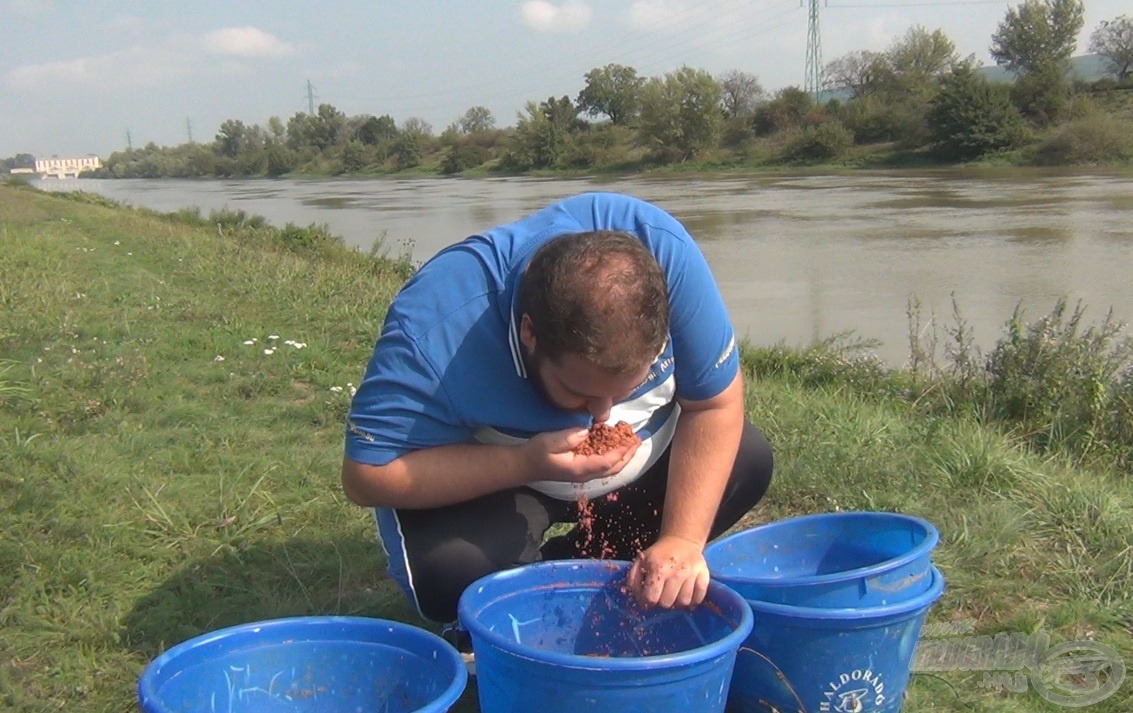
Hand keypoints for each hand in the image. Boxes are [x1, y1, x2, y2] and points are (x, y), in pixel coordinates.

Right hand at [523, 427, 639, 483]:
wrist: (526, 464)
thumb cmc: (537, 453)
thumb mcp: (549, 442)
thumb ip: (568, 437)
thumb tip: (586, 432)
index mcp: (579, 469)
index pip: (606, 463)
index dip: (620, 452)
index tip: (630, 439)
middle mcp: (586, 474)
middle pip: (614, 468)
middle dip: (628, 454)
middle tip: (637, 439)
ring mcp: (585, 473)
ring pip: (611, 468)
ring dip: (623, 455)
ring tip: (632, 440)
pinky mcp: (583, 468)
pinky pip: (604, 464)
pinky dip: (615, 455)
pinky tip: (616, 443)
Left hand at [626, 536, 709, 608]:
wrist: (681, 540)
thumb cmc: (658, 555)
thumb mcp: (640, 562)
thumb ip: (633, 582)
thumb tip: (638, 601)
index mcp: (658, 568)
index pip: (651, 599)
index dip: (647, 602)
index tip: (648, 598)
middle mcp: (676, 571)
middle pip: (667, 603)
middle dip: (662, 601)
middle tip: (662, 594)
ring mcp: (692, 573)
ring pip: (683, 602)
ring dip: (677, 602)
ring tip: (674, 594)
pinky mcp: (704, 574)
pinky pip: (699, 598)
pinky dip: (693, 601)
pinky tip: (686, 594)